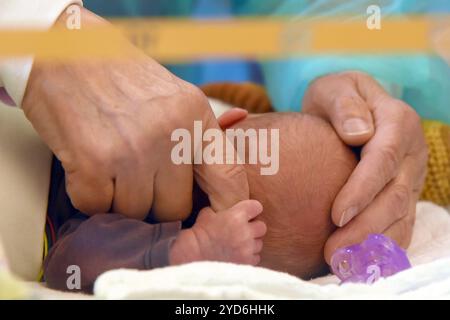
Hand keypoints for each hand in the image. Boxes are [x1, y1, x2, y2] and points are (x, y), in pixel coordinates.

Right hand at [22, 7, 248, 219]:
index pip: (229, 178)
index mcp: (196, 115)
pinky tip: (87, 165)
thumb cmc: (124, 79)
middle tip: (138, 178)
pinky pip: (98, 207)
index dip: (227, 208)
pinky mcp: (93, 162)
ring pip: (135, 212)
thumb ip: (202, 128)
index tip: (214, 220)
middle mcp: (170, 133)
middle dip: (157, 204)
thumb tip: (238, 126)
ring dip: (120, 198)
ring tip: (110, 164)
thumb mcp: (175, 95)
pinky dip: (90, 195)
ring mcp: (132, 150)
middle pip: (176, 207)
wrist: (64, 51)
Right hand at [170, 200, 266, 264]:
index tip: (248, 213)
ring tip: (240, 244)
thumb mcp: (208, 213)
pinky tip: (239, 254)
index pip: (257, 207)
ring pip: (259, 243)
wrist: (193, 254)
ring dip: (252, 243)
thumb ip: (222, 209)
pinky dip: (249, 256)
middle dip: (254, 228)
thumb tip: (226, 208)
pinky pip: (256, 257)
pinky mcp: (245, 262)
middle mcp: (245, 232)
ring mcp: (247, 248)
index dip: (252, 209)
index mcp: (237, 216)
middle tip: (245, 230)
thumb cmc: (199, 232)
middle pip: (262, 227)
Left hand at [302, 71, 427, 262]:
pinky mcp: (404, 195)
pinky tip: (359, 261)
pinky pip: (400, 225)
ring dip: (372, 243)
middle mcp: (411, 152)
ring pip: (400, 216)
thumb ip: (345, 105)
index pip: (385, 158)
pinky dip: (382, 246)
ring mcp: (411, 177)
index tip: (336, 215)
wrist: (346, 109)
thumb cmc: (335, 99)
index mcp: (398, 122)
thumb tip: (359, 134)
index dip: (363, 190)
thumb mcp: (334, 89)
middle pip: (394, 195)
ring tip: (340, 262)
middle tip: (332, 251)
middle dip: (364, 227)